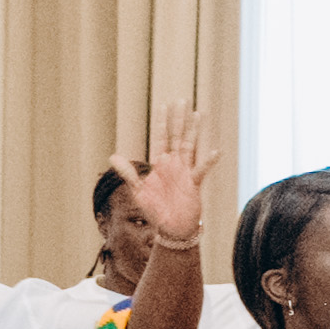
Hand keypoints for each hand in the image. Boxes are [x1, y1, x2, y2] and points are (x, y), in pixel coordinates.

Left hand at [116, 102, 208, 246]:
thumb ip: (129, 173)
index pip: (160, 137)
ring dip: (193, 130)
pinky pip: (202, 169)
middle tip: (181, 100)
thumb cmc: (154, 211)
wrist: (171, 228)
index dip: (161, 122)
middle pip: (176, 135)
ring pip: (190, 145)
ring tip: (198, 114)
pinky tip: (215, 151)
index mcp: (158, 164)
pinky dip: (209, 161)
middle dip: (178, 118)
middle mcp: (173, 164)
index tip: (164, 106)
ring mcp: (184, 171)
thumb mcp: (138, 192)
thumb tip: (113, 156)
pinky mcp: (194, 182)